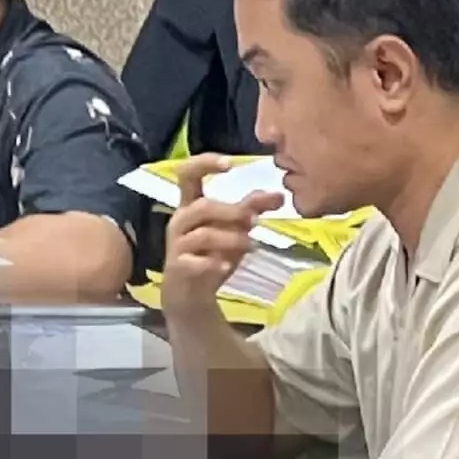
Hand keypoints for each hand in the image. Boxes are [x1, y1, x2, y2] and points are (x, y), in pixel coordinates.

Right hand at [160, 155, 284, 319]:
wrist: (190, 294)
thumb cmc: (210, 254)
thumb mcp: (232, 230)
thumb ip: (251, 211)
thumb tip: (280, 195)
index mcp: (190, 205)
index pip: (188, 173)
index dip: (205, 163)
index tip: (230, 163)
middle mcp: (180, 221)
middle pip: (202, 207)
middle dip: (231, 212)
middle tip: (255, 221)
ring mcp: (178, 245)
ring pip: (202, 235)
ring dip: (230, 239)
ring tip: (252, 246)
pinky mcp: (179, 268)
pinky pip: (193, 262)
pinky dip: (211, 263)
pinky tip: (227, 266)